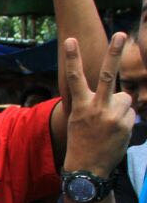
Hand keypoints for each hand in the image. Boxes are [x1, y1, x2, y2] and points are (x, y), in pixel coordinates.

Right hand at [62, 33, 134, 176]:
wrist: (87, 168)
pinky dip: (126, 121)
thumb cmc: (81, 141)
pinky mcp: (125, 125)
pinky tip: (115, 133)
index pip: (75, 78)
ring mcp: (112, 116)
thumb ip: (96, 103)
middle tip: (120, 34)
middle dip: (114, 53)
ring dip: (121, 108)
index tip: (70, 40)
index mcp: (81, 106)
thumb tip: (125, 94)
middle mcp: (97, 108)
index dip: (72, 58)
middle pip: (108, 75)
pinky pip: (131, 114)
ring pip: (125, 98)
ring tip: (109, 124)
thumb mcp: (79, 120)